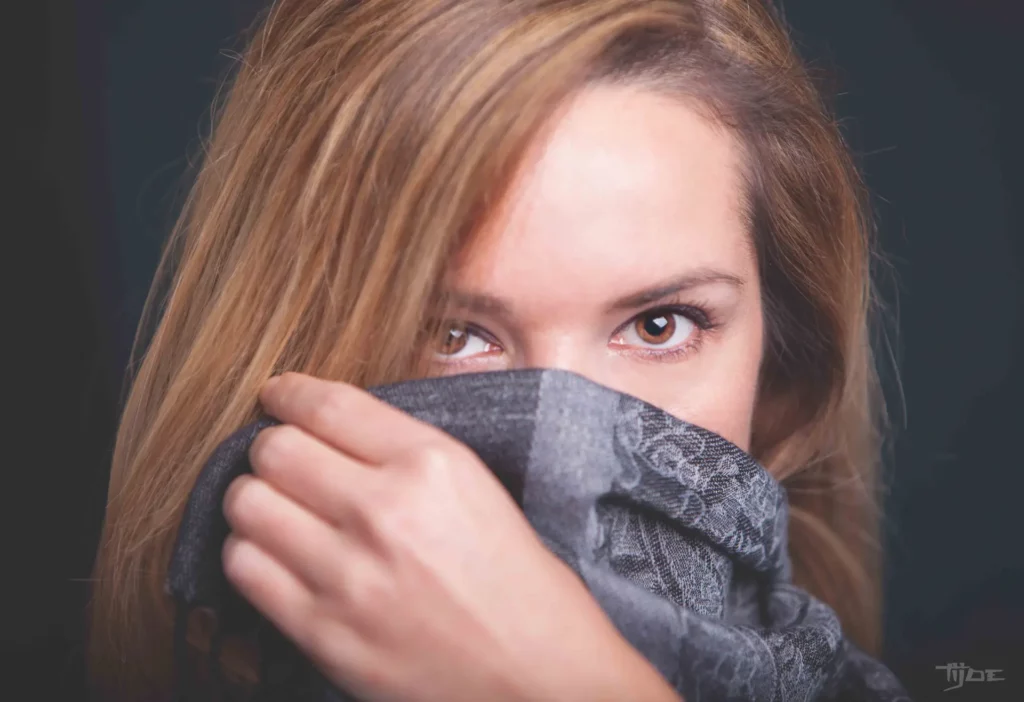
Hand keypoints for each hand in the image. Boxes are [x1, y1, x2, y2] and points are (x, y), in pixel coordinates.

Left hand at [222, 371, 677, 701]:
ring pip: (246, 504)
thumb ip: (402, 451)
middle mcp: (385, 510)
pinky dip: (250, 553)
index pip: (328, 405)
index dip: (288, 393)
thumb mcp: (476, 487)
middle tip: (282, 460)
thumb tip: (328, 430)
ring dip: (256, 500)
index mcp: (431, 464)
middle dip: (271, 448)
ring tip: (278, 510)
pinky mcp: (324, 631)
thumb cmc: (519, 583)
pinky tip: (277, 556)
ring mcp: (349, 574)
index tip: (277, 395)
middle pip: (275, 450)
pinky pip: (244, 568)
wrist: (539, 677)